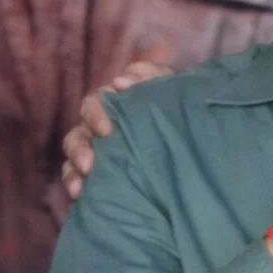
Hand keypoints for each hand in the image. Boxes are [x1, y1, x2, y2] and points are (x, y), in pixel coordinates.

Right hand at [61, 61, 175, 198]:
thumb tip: (120, 81)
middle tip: (89, 164)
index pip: (95, 103)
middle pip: (79, 134)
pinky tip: (79, 196)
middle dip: (80, 149)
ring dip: (73, 170)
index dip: (96, 114)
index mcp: (115, 106)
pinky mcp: (101, 173)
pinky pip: (79, 179)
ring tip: (80, 187)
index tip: (106, 130)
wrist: (198, 140)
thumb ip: (151, 76)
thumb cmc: (179, 108)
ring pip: (75, 158)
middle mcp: (101, 128)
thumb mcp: (171, 88)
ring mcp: (99, 152)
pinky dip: (75, 185)